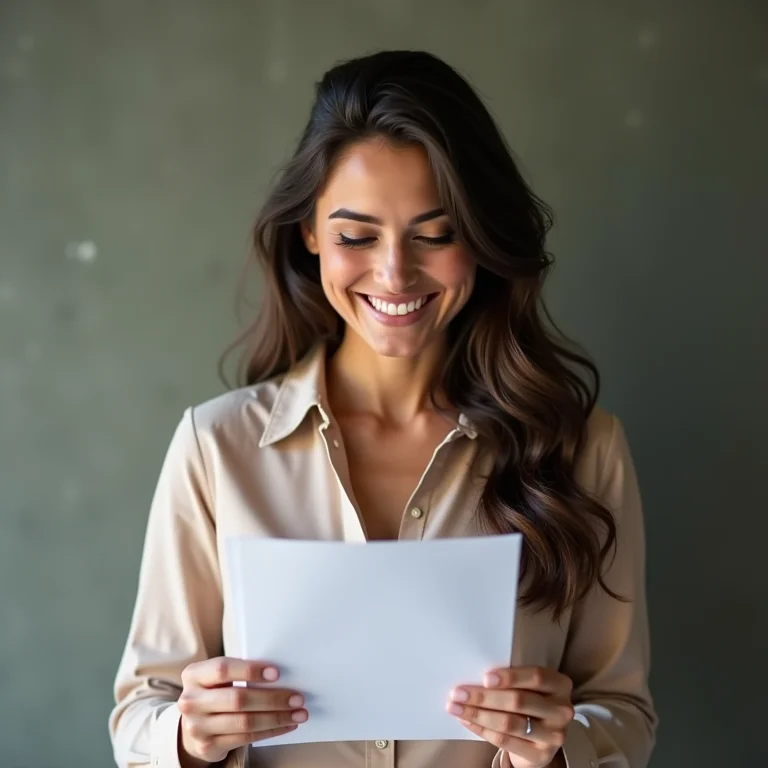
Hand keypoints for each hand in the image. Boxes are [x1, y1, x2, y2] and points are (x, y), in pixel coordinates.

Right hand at [177, 657, 307, 765]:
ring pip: (245, 722)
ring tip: (298, 713)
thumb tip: (279, 673)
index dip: (250, 670)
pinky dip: (270, 731)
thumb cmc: (215, 692)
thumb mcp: (217, 678)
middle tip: (297, 697)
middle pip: (237, 699)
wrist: (192, 726)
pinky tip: (285, 725)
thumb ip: (239, 671)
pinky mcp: (208, 746)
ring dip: (277, 717)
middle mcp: (191, 701)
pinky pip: (246, 738)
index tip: (276, 673)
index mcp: (194, 675)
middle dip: (272, 698)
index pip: (222, 669)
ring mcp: (197, 726)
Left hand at [446, 666, 573, 767]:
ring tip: (456, 707)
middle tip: (458, 693)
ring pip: (509, 723)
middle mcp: (561, 710)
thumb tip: (474, 675)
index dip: (510, 677)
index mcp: (560, 685)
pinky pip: (504, 740)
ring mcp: (552, 736)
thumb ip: (511, 679)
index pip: (536, 676)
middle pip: (518, 701)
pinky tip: (466, 721)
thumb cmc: (529, 700)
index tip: (484, 677)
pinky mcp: (540, 755)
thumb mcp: (529, 685)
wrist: (541, 738)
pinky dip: (481, 729)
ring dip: (477, 714)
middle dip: (483, 697)